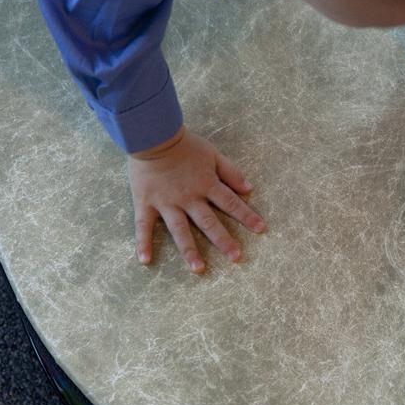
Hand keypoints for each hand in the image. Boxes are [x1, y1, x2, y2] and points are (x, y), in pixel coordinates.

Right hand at [128, 126, 265, 272]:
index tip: (261, 229)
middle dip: (224, 241)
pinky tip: (145, 260)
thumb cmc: (184, 144)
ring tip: (198, 269)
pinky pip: (143, 226)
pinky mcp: (145, 203)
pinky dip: (143, 242)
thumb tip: (249, 189)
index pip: (231, 203)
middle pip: (209, 223)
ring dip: (189, 250)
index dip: (247, 216)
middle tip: (236, 258)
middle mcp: (189, 198)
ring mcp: (167, 203)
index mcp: (206, 185)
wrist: (152, 135)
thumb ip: (231, 172)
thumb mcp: (213, 154)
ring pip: (180, 230)